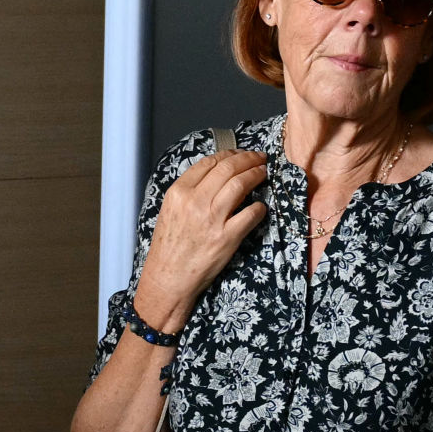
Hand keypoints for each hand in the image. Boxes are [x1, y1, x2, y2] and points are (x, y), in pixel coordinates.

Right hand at [136, 149, 267, 330]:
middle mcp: (195, 202)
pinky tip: (261, 206)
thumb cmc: (171, 245)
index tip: (241, 153)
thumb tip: (218, 173)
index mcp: (179, 193)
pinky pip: (251, 213)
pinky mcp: (227, 237)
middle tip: (260, 158)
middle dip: (248, 159)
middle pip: (228, 168)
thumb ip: (190, 191)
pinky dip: (260, 207)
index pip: (209, 162)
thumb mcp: (171, 210)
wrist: (169, 277)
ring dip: (256, 174)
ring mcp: (212, 219)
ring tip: (263, 172)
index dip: (230, 153)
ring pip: (241, 184)